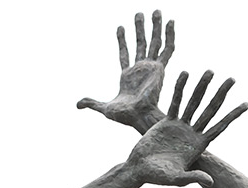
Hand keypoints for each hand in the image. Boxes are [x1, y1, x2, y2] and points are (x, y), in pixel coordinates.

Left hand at [78, 11, 177, 132]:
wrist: (139, 117)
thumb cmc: (124, 116)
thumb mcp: (104, 108)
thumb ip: (92, 103)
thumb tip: (77, 104)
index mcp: (128, 76)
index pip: (124, 53)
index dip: (122, 40)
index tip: (120, 27)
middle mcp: (140, 69)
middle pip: (140, 43)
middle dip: (139, 28)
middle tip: (139, 13)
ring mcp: (151, 68)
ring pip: (154, 42)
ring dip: (155, 27)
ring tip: (156, 11)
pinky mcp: (160, 68)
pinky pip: (167, 49)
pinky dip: (170, 35)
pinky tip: (171, 22)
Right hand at [130, 67, 247, 182]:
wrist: (140, 169)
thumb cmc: (158, 178)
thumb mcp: (176, 179)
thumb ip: (193, 178)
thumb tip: (211, 181)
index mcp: (198, 146)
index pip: (219, 127)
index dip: (232, 116)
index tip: (246, 104)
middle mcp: (192, 133)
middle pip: (210, 110)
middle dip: (221, 94)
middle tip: (232, 79)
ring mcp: (181, 125)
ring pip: (194, 102)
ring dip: (202, 86)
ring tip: (210, 71)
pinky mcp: (167, 120)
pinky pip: (176, 101)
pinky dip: (180, 88)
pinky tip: (186, 74)